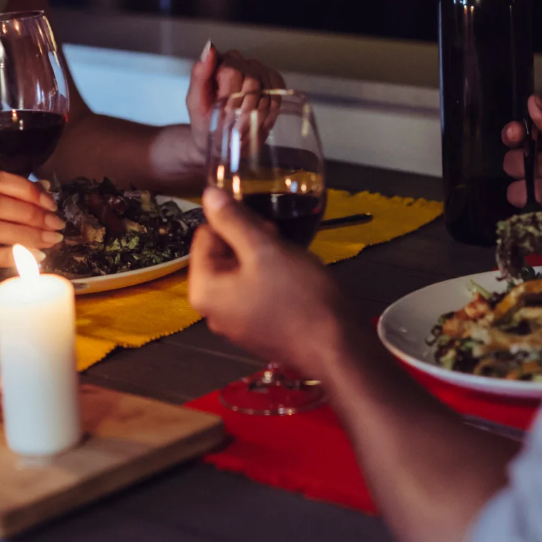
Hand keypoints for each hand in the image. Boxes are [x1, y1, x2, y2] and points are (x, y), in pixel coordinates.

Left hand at [185, 42, 284, 154]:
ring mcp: (259, 71)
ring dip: (257, 113)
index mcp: (219, 62)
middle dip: (245, 106)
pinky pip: (278, 93)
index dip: (231, 95)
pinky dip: (270, 112)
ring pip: (266, 89)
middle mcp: (240, 62)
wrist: (220, 141)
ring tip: (246, 127)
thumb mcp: (196, 101)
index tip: (225, 112)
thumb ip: (199, 75)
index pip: (232, 71)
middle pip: (252, 80)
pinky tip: (261, 122)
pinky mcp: (272, 82)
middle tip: (236, 124)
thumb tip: (209, 49)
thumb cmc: (206, 119)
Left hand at [188, 187, 346, 375]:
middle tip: (280, 242)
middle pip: (221, 254)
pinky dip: (271, 279)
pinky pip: (255, 292)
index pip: (205, 235)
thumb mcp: (265, 249)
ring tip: (290, 259)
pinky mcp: (257, 330)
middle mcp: (211, 310)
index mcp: (204, 290)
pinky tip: (295, 280)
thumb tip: (207, 194)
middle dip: (249, 241)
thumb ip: (232, 219)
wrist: (337, 348)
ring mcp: (234, 323)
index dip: (234, 222)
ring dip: (263, 258)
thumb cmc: (299, 296)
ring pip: (241, 272)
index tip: (265, 226)